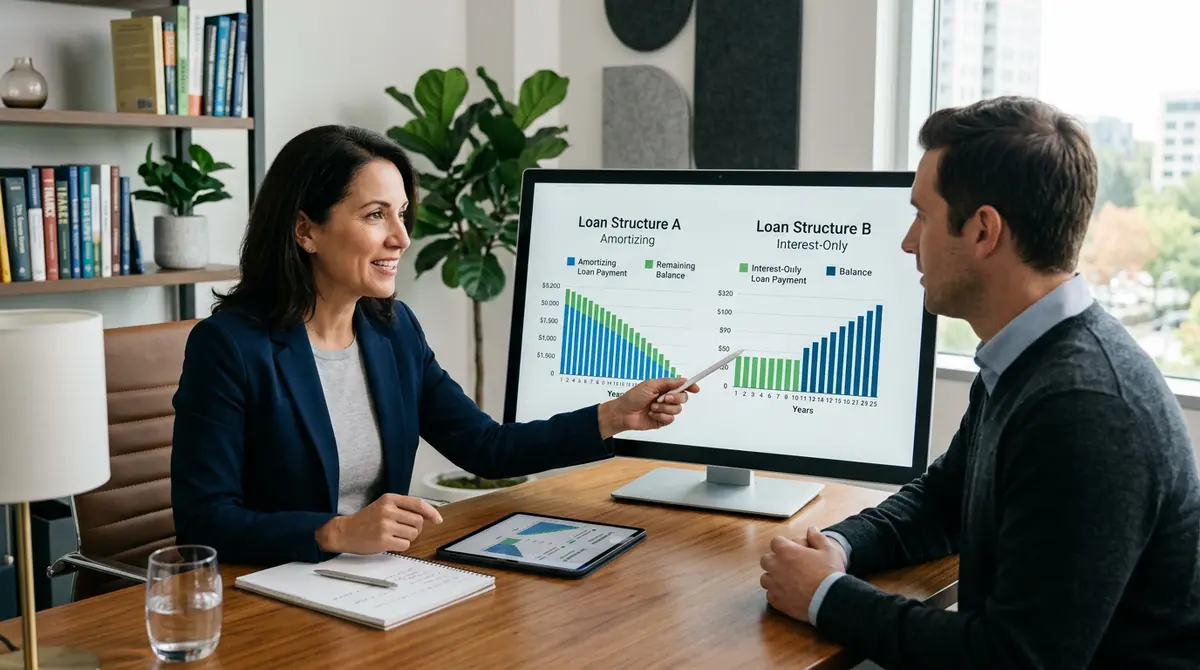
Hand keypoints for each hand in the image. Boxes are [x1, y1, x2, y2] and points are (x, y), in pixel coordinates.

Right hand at [315, 494, 442, 554]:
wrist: (345, 531)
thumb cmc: (367, 520)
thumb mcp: (384, 506)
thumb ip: (403, 508)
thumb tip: (428, 515)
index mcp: (389, 499)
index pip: (418, 504)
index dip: (431, 512)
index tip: (438, 519)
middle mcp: (388, 510)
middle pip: (418, 521)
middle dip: (416, 528)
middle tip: (404, 530)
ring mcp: (385, 525)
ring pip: (413, 534)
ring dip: (408, 538)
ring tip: (395, 535)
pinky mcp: (383, 540)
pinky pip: (405, 545)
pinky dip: (401, 546)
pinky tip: (390, 542)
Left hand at [597, 377, 698, 437]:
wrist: (624, 413)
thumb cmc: (633, 397)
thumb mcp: (651, 384)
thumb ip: (669, 382)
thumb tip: (683, 380)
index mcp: (664, 388)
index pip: (682, 386)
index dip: (690, 387)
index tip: (695, 388)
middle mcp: (666, 399)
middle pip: (683, 398)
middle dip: (674, 398)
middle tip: (664, 398)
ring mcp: (664, 410)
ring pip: (677, 409)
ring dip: (664, 408)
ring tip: (652, 407)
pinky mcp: (662, 420)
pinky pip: (670, 419)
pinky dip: (660, 416)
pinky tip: (652, 414)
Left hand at [759, 527, 848, 622]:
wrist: (830, 600)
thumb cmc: (829, 573)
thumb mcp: (829, 550)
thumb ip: (817, 537)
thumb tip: (811, 529)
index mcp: (786, 551)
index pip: (775, 542)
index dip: (783, 545)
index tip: (791, 550)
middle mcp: (776, 566)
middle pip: (766, 560)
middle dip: (774, 561)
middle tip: (788, 566)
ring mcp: (774, 584)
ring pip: (765, 578)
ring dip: (773, 578)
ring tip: (786, 581)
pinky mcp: (776, 600)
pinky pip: (770, 595)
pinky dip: (776, 594)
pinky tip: (787, 595)